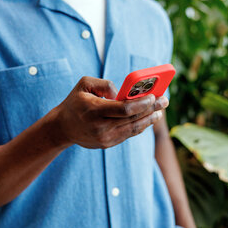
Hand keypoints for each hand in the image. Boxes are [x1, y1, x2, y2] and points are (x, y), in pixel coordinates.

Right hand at [54, 76, 168, 148]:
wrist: (62, 127)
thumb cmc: (75, 102)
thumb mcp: (84, 84)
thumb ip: (104, 84)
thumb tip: (121, 93)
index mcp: (94, 110)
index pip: (124, 109)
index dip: (142, 103)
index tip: (154, 96)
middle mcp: (101, 127)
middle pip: (133, 119)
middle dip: (151, 109)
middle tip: (165, 100)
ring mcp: (105, 138)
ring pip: (133, 129)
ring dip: (149, 119)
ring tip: (160, 111)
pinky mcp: (107, 144)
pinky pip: (128, 134)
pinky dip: (140, 126)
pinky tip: (148, 119)